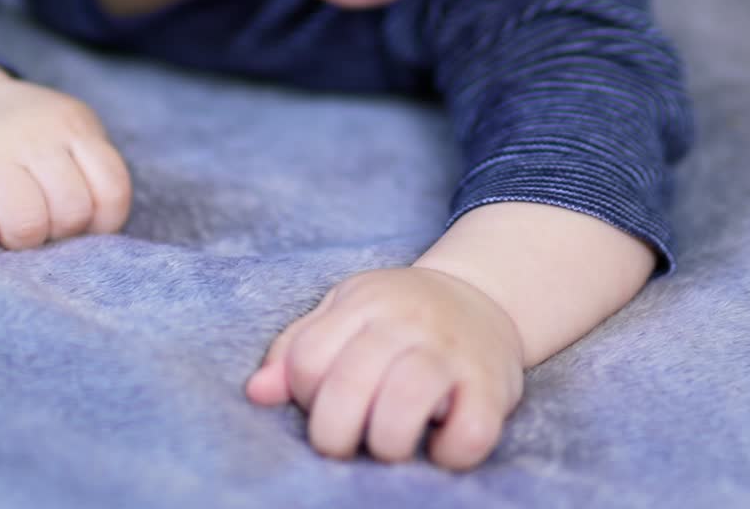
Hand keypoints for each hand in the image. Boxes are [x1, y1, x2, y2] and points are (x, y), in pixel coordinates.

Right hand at [0, 75, 132, 252]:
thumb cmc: (29, 138)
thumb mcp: (71, 134)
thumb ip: (91, 172)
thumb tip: (93, 233)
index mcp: (72, 127)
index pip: (113, 190)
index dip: (102, 220)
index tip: (82, 216)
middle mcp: (33, 137)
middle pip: (71, 212)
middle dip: (61, 230)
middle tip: (42, 218)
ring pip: (26, 226)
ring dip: (22, 240)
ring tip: (11, 224)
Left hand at [245, 266, 524, 470]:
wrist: (482, 295)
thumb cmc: (399, 315)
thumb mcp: (345, 312)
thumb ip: (299, 347)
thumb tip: (256, 393)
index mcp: (363, 302)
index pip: (307, 359)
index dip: (304, 396)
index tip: (324, 401)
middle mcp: (406, 321)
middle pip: (349, 385)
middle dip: (334, 435)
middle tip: (346, 443)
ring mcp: (451, 351)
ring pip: (404, 405)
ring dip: (387, 444)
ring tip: (391, 445)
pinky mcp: (493, 384)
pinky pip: (470, 432)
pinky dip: (450, 454)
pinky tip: (440, 444)